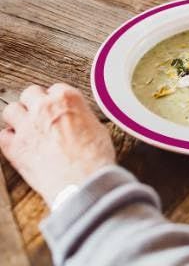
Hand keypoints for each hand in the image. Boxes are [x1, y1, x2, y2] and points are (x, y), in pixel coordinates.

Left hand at [0, 84, 115, 205]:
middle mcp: (43, 108)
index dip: (56, 99)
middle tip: (40, 115)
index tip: (57, 108)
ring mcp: (26, 127)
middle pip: (30, 93)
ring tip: (26, 128)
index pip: (55, 88)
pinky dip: (8, 140)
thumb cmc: (94, 158)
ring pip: (10, 109)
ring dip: (18, 117)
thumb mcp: (97, 127)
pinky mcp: (15, 148)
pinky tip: (18, 146)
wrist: (82, 182)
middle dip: (34, 102)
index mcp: (66, 98)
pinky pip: (2, 136)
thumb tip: (78, 123)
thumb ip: (80, 118)